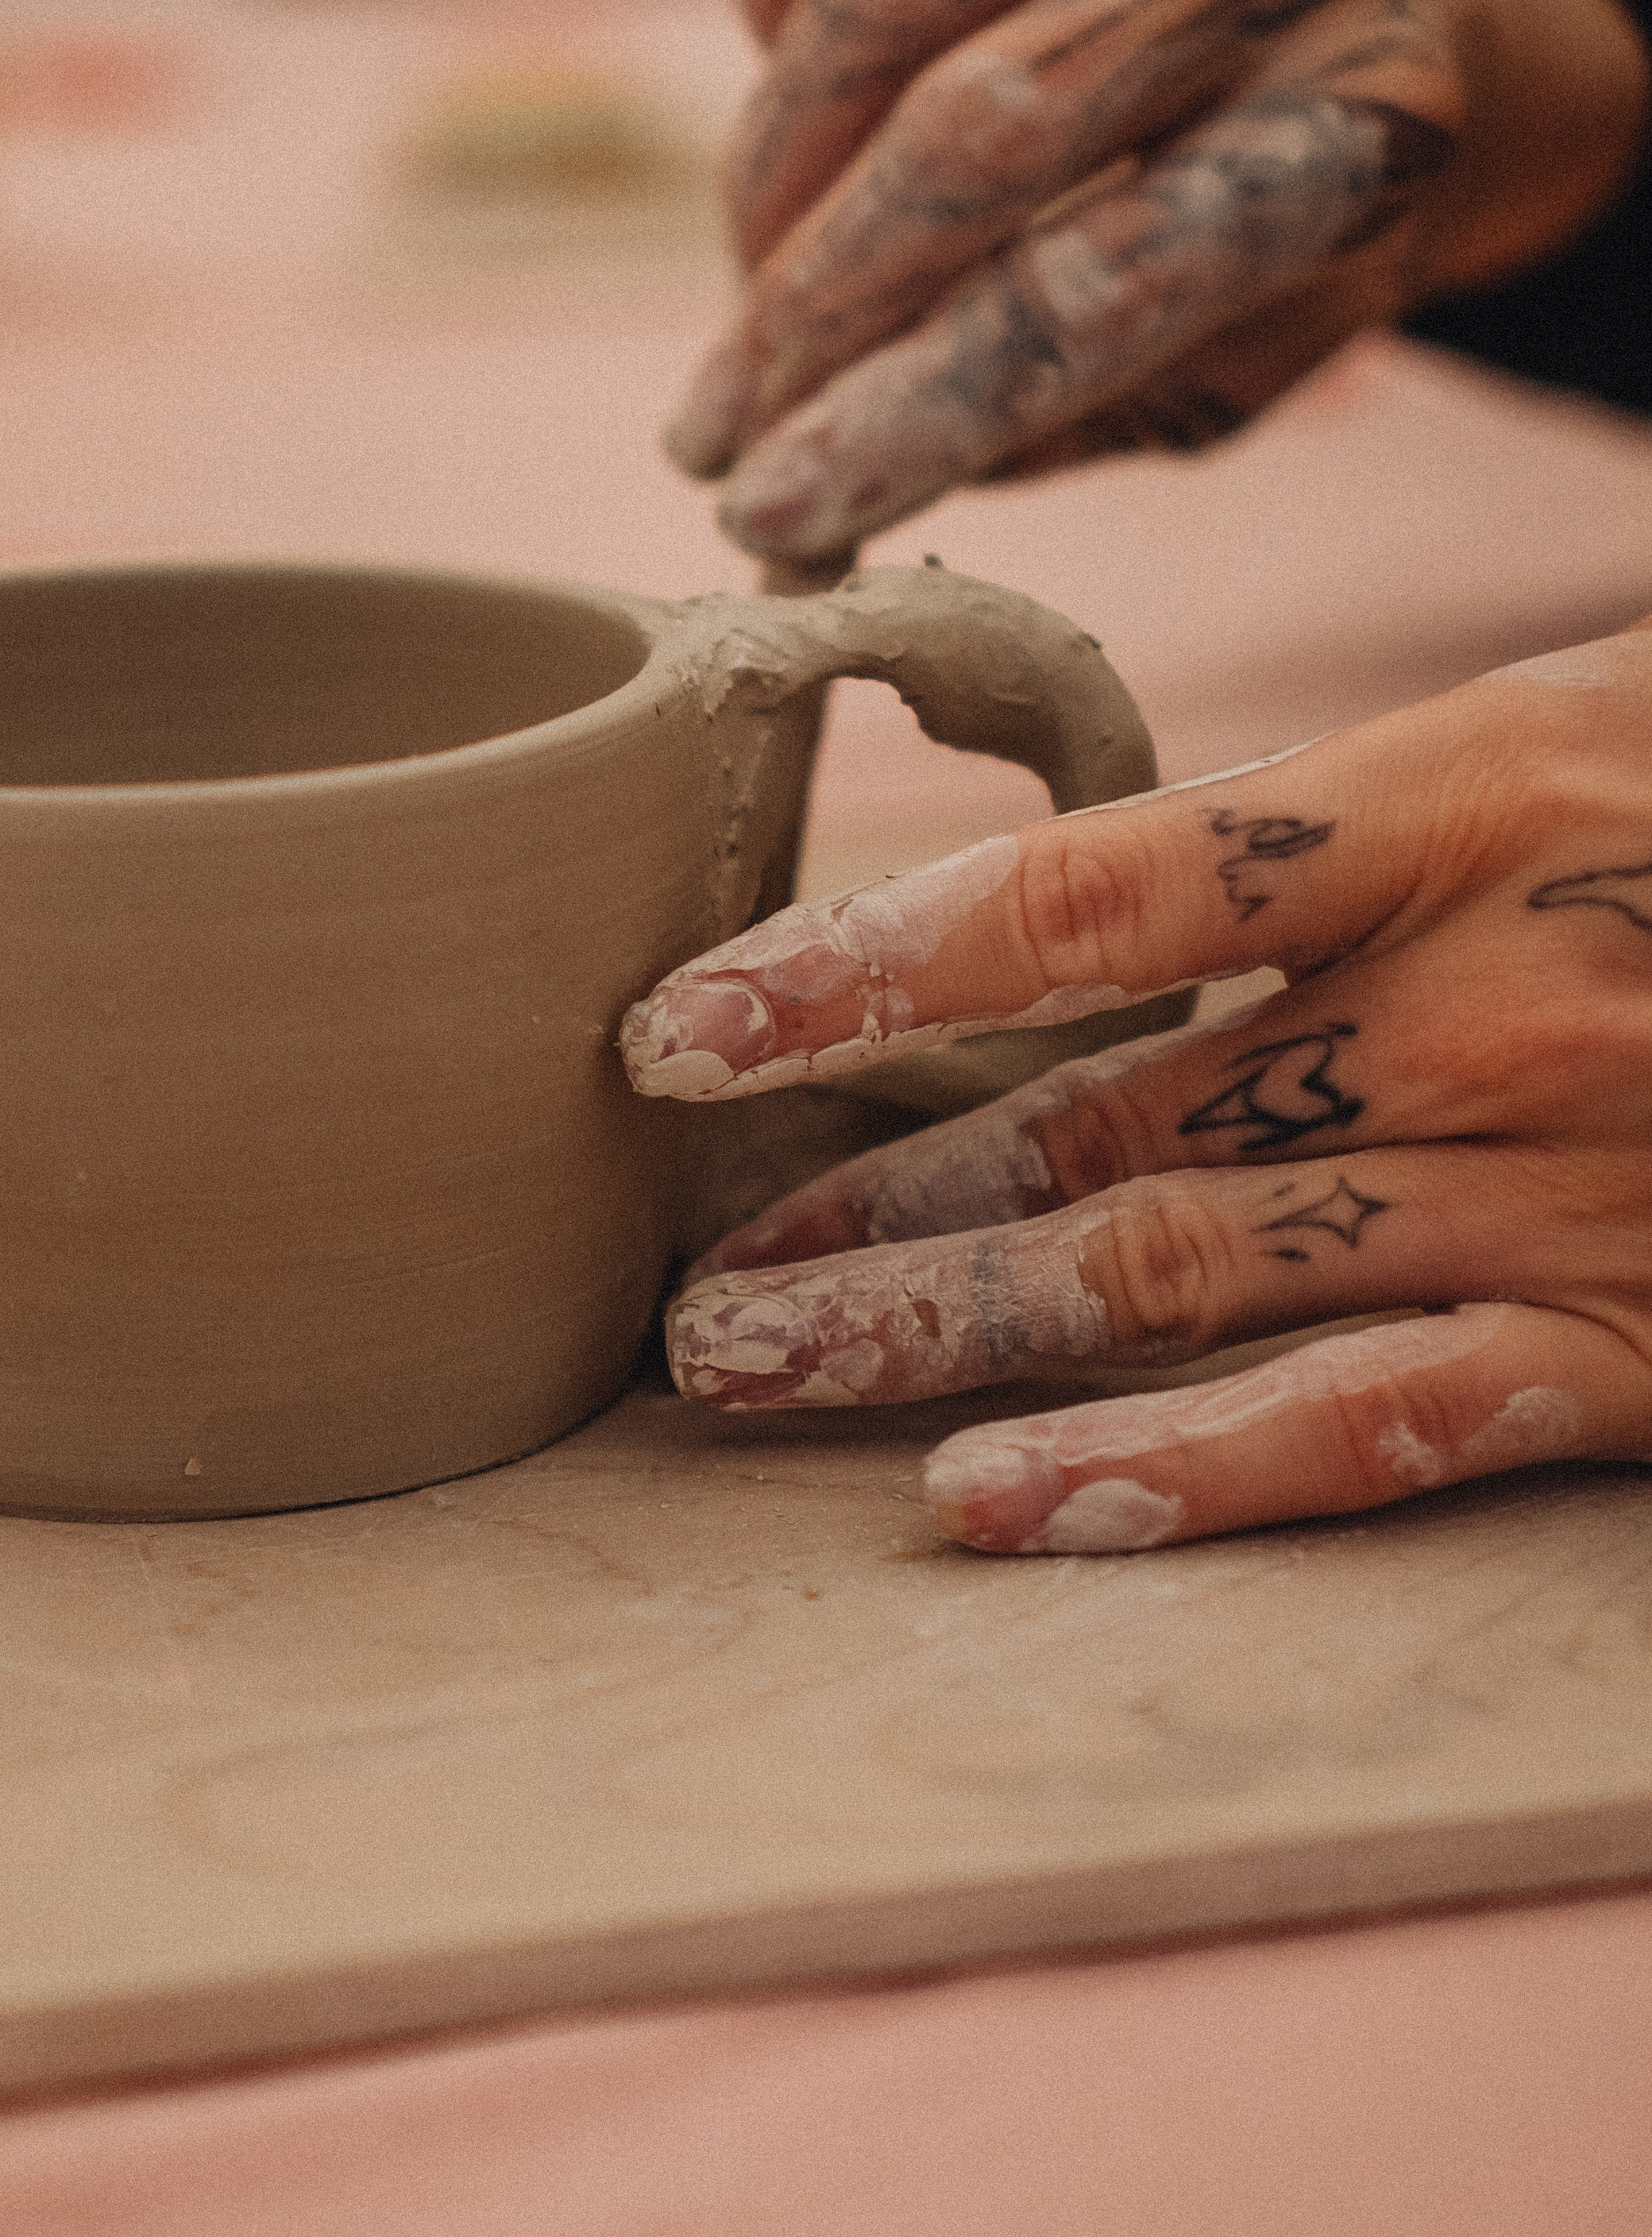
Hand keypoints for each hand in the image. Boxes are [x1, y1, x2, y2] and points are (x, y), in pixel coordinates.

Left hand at [618, 623, 1651, 1550]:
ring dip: (953, 1340)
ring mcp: (1568, 1189)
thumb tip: (1112, 890)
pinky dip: (1189, 1482)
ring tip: (763, 1382)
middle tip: (688, 1280)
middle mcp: (1494, 1002)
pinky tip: (1009, 1517)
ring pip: (1189, 1274)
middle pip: (1102, 1118)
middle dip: (871, 1209)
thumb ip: (1371, 810)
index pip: (1085, 893)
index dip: (860, 969)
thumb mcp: (1592, 719)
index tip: (680, 1029)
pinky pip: (1382, 1425)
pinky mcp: (1643, 1347)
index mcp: (1479, 791)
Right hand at [665, 0, 1647, 569]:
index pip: (1088, 294)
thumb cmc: (1274, 234)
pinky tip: (785, 73)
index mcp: (1357, 140)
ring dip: (772, 169)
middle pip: (973, 130)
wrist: (1386, 11)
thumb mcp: (1220, 377)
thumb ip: (1054, 426)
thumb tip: (826, 475)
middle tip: (715, 428)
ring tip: (760, 282)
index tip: (766, 510)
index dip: (902, 414)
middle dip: (807, 309)